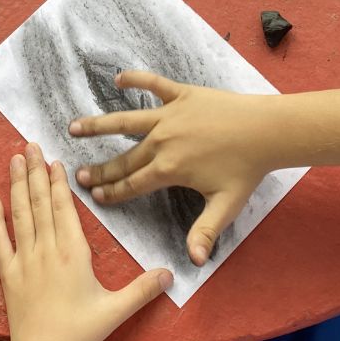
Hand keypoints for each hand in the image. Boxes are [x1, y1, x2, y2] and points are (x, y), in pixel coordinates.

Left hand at [0, 143, 170, 340]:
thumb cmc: (82, 332)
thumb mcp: (117, 309)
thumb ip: (144, 289)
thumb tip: (171, 273)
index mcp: (72, 252)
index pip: (63, 208)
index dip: (57, 182)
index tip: (54, 159)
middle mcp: (46, 250)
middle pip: (39, 203)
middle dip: (34, 171)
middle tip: (29, 144)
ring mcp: (24, 261)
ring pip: (20, 214)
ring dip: (16, 185)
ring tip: (14, 159)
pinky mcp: (8, 275)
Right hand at [70, 72, 272, 265]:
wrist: (265, 130)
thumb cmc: (246, 170)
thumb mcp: (225, 206)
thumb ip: (205, 232)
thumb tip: (194, 262)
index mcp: (169, 169)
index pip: (133, 184)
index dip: (113, 192)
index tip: (94, 196)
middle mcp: (162, 141)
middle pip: (124, 158)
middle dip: (100, 169)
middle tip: (78, 173)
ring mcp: (169, 115)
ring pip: (126, 121)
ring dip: (99, 124)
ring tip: (75, 127)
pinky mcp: (181, 95)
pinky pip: (154, 84)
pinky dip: (136, 80)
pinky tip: (119, 78)